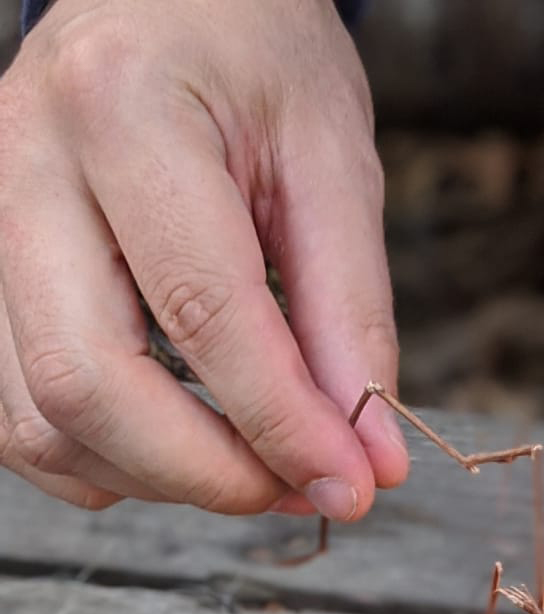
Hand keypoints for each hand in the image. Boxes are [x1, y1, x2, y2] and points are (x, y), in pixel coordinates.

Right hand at [0, 0, 406, 516]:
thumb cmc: (253, 56)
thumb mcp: (332, 162)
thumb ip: (352, 318)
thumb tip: (369, 460)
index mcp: (122, 108)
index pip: (201, 311)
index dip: (282, 423)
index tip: (353, 483)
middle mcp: (22, 166)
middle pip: (86, 383)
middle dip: (205, 472)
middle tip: (299, 488)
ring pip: (39, 419)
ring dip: (157, 478)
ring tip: (253, 466)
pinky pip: (19, 420)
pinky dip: (105, 462)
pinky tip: (181, 445)